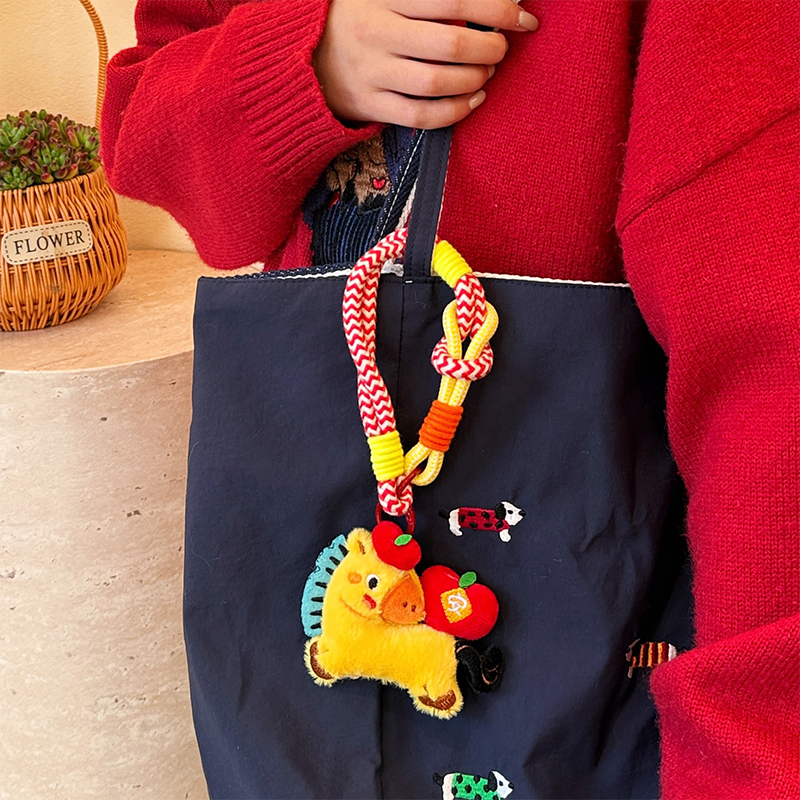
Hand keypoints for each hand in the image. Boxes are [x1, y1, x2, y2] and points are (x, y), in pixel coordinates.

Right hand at [313, 0, 538, 128]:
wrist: (302, 57)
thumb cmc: (357, 18)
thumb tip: (487, 0)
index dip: (495, 7)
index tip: (522, 16)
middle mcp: (375, 33)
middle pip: (450, 43)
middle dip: (489, 47)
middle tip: (501, 47)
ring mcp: (370, 73)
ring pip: (437, 82)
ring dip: (474, 79)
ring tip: (486, 72)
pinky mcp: (369, 105)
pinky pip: (421, 116)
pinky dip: (454, 111)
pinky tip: (472, 99)